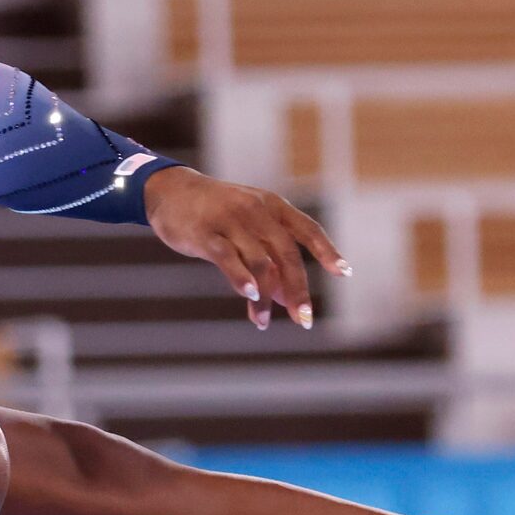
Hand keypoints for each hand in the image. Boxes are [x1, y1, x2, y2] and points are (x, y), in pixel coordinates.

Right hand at [143, 167, 349, 330]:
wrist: (170, 192)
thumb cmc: (217, 214)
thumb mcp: (248, 229)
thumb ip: (270, 259)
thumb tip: (289, 299)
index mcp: (272, 206)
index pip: (307, 229)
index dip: (327, 250)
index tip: (344, 273)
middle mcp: (256, 210)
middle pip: (286, 253)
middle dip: (298, 289)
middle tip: (304, 320)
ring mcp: (230, 220)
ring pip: (259, 262)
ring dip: (266, 297)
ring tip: (263, 322)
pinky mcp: (205, 233)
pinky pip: (228, 258)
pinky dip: (241, 279)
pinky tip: (251, 297)